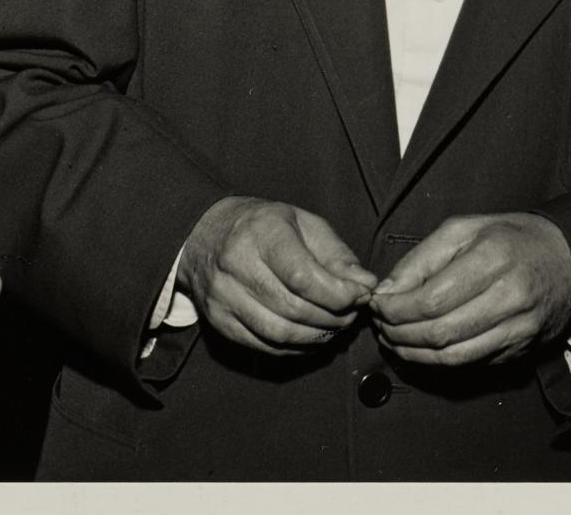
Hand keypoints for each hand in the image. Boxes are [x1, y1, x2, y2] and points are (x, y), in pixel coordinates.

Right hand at [176, 196, 376, 354]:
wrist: (205, 234)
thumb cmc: (263, 226)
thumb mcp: (303, 223)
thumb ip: (337, 255)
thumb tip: (365, 285)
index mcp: (261, 233)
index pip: (302, 277)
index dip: (338, 294)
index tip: (360, 295)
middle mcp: (236, 265)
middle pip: (294, 309)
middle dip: (333, 317)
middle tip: (351, 313)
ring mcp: (224, 297)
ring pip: (280, 333)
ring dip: (317, 336)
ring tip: (335, 325)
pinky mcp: (219, 321)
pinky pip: (265, 346)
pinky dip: (295, 348)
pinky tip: (310, 335)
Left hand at [369, 212, 570, 366]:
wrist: (570, 260)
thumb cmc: (513, 239)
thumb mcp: (465, 229)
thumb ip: (421, 258)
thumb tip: (387, 291)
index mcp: (492, 259)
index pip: (431, 300)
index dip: (396, 309)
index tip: (377, 304)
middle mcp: (509, 297)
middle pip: (439, 332)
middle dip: (399, 333)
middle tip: (380, 324)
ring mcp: (519, 329)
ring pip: (453, 357)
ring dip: (414, 353)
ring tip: (394, 338)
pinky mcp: (521, 350)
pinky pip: (471, 362)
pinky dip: (439, 360)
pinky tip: (422, 347)